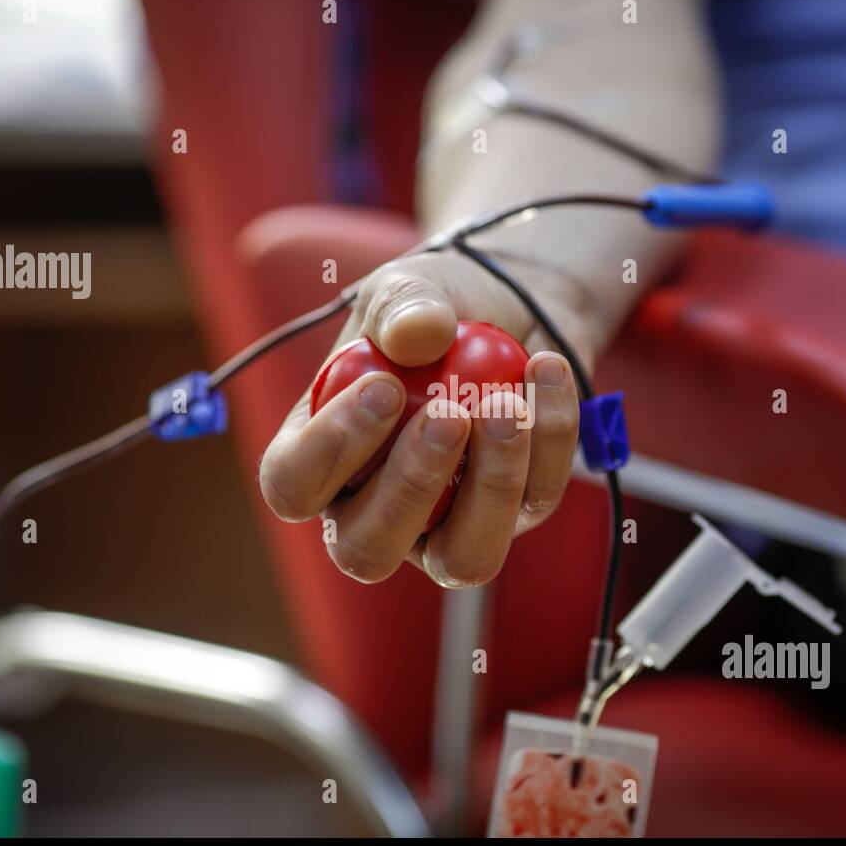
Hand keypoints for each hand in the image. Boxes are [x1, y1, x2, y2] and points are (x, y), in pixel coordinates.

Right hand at [258, 250, 590, 586]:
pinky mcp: (519, 512)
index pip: (295, 486)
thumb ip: (403, 305)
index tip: (381, 387)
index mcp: (324, 457)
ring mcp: (451, 523)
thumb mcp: (410, 287)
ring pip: (464, 558)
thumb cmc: (439, 309)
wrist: (515, 303)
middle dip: (410, 486)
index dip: (329, 451)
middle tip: (449, 413)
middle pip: (367, 552)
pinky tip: (547, 368)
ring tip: (507, 404)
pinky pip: (536, 499)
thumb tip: (419, 335)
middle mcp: (378, 508)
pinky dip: (550, 436)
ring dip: (490, 485)